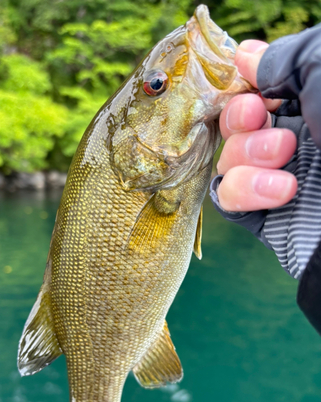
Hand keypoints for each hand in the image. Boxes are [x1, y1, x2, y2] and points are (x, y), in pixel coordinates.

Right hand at [217, 40, 297, 211]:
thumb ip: (282, 61)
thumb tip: (243, 55)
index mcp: (304, 102)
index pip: (252, 92)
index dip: (240, 86)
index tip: (247, 81)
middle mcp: (287, 139)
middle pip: (232, 126)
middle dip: (239, 119)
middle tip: (259, 116)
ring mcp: (273, 178)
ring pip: (227, 162)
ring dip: (245, 154)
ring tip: (285, 152)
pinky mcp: (267, 215)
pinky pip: (229, 200)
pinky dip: (244, 191)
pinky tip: (282, 190)